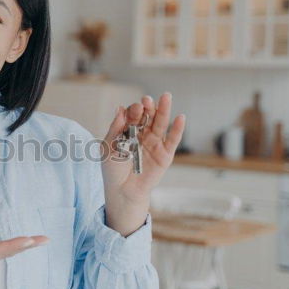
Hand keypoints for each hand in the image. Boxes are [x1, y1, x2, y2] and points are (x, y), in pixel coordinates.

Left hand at [101, 92, 185, 233]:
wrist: (122, 191)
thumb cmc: (112, 169)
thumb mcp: (108, 147)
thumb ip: (115, 129)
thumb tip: (119, 108)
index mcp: (128, 131)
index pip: (133, 115)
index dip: (134, 110)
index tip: (134, 107)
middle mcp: (143, 134)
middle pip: (148, 116)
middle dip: (148, 107)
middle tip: (147, 99)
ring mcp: (155, 143)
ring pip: (161, 124)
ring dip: (164, 110)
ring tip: (166, 97)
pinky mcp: (166, 154)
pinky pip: (173, 140)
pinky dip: (178, 129)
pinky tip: (180, 118)